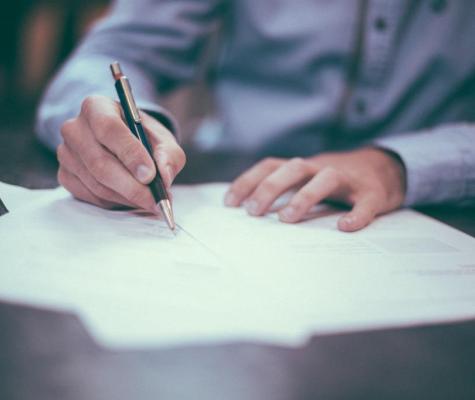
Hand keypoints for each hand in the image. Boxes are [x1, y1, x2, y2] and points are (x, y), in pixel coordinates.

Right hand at [57, 95, 185, 211]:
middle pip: (100, 162)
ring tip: (149, 200)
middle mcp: (75, 128)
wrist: (125, 145)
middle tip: (155, 200)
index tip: (150, 175)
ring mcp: (66, 153)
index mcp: (97, 107)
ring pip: (97, 184)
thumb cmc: (144, 139)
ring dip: (127, 197)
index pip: (109, 128)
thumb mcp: (163, 140)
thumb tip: (164, 176)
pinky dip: (115, 202)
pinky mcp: (65, 175)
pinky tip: (131, 198)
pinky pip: (91, 196)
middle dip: (132, 186)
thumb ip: (168, 155)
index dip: (130, 154)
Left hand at [225, 148, 405, 231]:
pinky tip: (345, 227)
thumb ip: (285, 189)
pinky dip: (357, 214)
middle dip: (270, 188)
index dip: (248, 181)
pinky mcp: (373, 193)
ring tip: (287, 219)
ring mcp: (349, 179)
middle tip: (253, 212)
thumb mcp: (307, 179)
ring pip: (326, 178)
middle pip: (293, 168)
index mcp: (303, 167)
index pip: (270, 166)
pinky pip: (366, 202)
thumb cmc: (336, 180)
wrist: (385, 168)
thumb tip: (249, 211)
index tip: (229, 203)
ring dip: (304, 196)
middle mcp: (322, 168)